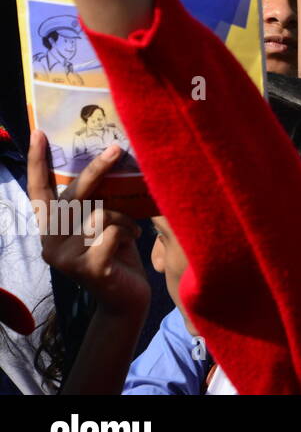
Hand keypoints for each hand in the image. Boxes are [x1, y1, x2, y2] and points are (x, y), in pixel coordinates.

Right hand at [27, 131, 149, 315]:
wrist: (126, 298)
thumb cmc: (116, 254)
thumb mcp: (100, 224)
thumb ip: (92, 203)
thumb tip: (106, 159)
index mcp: (51, 229)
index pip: (39, 191)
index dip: (38, 162)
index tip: (38, 132)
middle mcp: (49, 243)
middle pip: (73, 196)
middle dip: (97, 169)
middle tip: (117, 148)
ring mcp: (64, 258)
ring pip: (100, 213)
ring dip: (124, 218)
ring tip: (130, 231)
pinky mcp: (86, 268)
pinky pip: (113, 232)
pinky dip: (129, 234)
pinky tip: (131, 245)